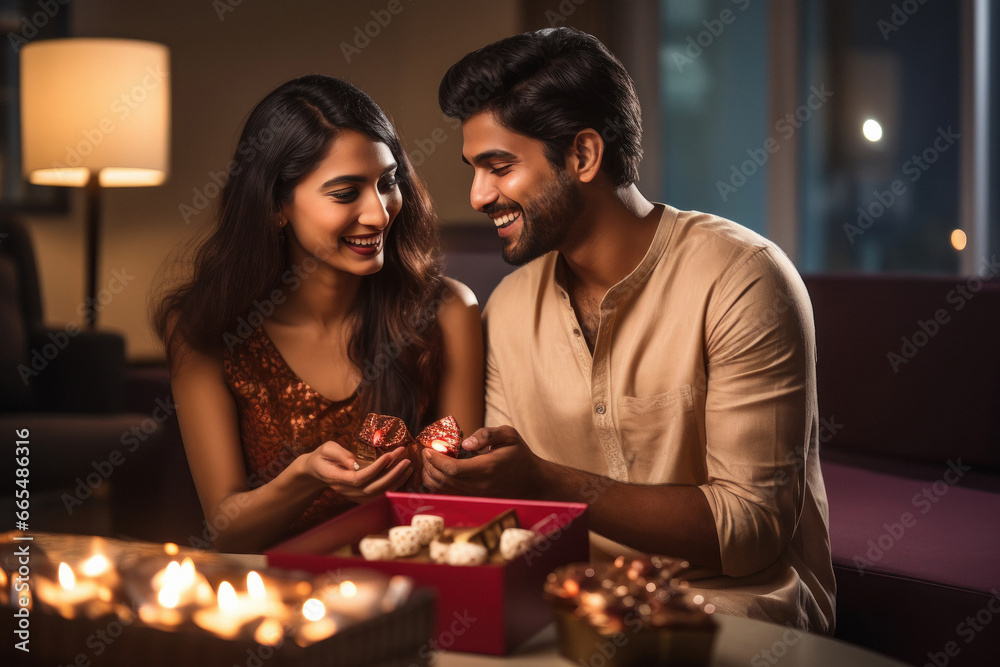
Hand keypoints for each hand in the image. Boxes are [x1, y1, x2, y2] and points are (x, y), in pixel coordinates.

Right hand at [305, 441, 411, 502]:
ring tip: (408, 466)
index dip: (376, 468)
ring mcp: (354, 496)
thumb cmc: (323, 456)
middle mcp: (347, 491)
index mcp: (338, 479)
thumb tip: (353, 461)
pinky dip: (393, 485)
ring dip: (396, 481)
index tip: (389, 455)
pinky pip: (379, 494)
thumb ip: (339, 454)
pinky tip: (403, 475)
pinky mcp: (361, 496)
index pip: (359, 478)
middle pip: (373, 488)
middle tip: (406, 460)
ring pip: (378, 493)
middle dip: (392, 474)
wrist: (318, 471)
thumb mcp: (326, 449)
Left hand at [420, 425, 543, 497]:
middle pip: (444, 480)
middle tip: (425, 452)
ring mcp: (476, 495)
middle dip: (430, 466)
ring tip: (429, 461)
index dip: (436, 459)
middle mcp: (480, 485)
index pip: (453, 469)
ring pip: (444, 490)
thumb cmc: (519, 454)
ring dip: (431, 476)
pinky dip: (437, 485)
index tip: (428, 449)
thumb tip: (466, 443)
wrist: (531, 480)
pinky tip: (435, 473)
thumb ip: (487, 434)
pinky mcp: (474, 499)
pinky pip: (449, 495)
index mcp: (487, 467)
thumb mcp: (509, 435)